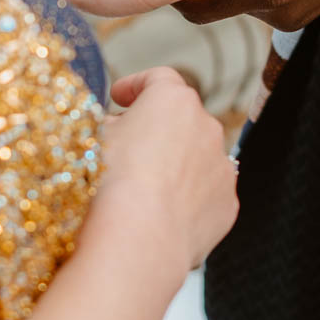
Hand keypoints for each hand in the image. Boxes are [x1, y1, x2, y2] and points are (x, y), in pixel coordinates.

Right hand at [89, 68, 238, 273]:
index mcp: (173, 100)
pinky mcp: (227, 203)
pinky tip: (162, 214)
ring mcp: (222, 166)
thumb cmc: (110, 184)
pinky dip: (188, 198)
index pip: (158, 78)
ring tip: (145, 188)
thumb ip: (106, 124)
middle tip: (127, 146)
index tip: (119, 97)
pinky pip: (206, 193)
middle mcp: (207, 126)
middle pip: (180, 119)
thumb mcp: (92, 138)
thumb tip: (113, 128)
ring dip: (176, 164)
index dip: (136, 85)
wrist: (137, 241)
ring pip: (197, 157)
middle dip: (156, 129)